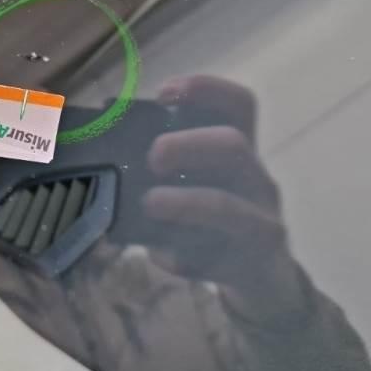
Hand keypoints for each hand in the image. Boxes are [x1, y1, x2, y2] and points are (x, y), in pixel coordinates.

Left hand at [143, 75, 312, 326]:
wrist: (264, 280)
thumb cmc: (214, 221)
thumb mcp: (196, 186)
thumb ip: (165, 171)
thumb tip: (106, 159)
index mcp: (238, 152)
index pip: (238, 106)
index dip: (206, 90)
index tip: (165, 93)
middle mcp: (255, 180)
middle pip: (234, 145)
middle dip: (189, 144)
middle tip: (154, 157)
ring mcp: (261, 223)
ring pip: (230, 208)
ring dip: (185, 202)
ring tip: (151, 203)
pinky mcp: (256, 265)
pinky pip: (219, 260)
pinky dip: (184, 258)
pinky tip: (160, 256)